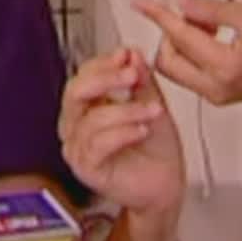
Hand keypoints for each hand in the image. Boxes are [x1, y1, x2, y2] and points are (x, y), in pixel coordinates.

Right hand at [58, 48, 182, 215]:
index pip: (83, 75)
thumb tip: (132, 54)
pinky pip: (97, 145)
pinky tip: (141, 130)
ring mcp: (79, 148)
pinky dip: (122, 133)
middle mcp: (77, 125)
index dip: (103, 63)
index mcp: (88, 106)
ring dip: (126, 110)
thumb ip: (142, 81)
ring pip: (91, 119)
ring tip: (153, 110)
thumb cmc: (156, 151)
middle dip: (105, 79)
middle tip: (131, 75)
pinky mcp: (87, 169)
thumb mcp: (152, 105)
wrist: (167, 186)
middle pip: (75, 92)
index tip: (126, 54)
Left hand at [133, 0, 241, 108]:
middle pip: (167, 60)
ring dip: (180, 43)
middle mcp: (215, 86)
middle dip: (171, 33)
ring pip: (176, 68)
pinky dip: (191, 53)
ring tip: (209, 22)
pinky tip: (212, 36)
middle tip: (195, 13)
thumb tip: (180, 3)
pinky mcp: (219, 96)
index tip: (140, 3)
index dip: (158, 15)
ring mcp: (216, 95)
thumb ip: (210, 8)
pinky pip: (190, 74)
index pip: (179, 37)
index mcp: (224, 65)